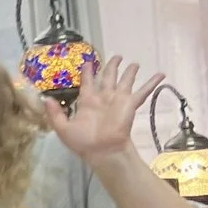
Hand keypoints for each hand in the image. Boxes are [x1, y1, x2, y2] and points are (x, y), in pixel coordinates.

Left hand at [45, 54, 159, 164]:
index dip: (87, 72)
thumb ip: (54, 113)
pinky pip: (143, 91)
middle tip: (116, 57)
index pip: (88, 82)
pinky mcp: (130, 104)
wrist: (102, 151)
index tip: (88, 62)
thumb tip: (45, 98)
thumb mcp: (63, 127)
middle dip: (111, 66)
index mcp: (87, 101)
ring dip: (129, 72)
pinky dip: (152, 83)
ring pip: (125, 80)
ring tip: (134, 63)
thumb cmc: (83, 141)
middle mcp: (103, 98)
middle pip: (108, 77)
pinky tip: (161, 74)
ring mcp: (118, 100)